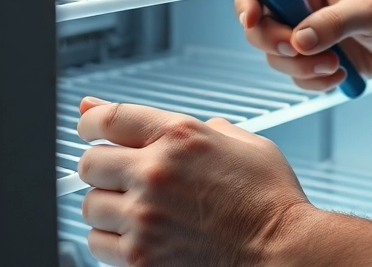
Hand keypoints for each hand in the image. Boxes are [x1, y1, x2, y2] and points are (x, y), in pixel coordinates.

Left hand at [76, 97, 313, 266]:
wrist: (283, 252)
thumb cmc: (270, 199)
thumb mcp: (243, 143)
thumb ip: (194, 126)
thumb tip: (150, 122)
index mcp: (180, 136)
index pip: (108, 119)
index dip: (90, 121)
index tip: (88, 127)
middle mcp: (155, 172)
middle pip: (88, 164)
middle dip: (102, 169)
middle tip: (121, 178)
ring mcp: (144, 218)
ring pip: (89, 207)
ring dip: (107, 208)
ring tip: (136, 212)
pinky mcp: (140, 258)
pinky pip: (97, 245)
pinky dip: (112, 242)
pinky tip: (139, 237)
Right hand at [234, 0, 371, 90]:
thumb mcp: (369, 12)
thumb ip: (332, 23)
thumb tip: (299, 40)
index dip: (248, 2)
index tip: (252, 21)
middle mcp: (298, 1)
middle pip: (258, 26)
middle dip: (279, 46)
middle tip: (305, 53)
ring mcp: (302, 30)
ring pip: (275, 56)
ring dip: (302, 68)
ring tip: (336, 66)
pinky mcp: (311, 55)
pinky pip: (294, 74)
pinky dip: (313, 81)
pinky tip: (340, 74)